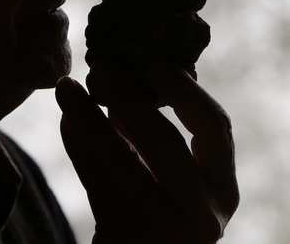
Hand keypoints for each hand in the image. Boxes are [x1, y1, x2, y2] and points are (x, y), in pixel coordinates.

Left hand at [55, 65, 238, 243]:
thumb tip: (128, 76)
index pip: (214, 127)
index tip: (154, 62)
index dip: (185, 90)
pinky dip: (78, 144)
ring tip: (69, 86)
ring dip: (89, 116)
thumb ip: (159, 137)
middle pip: (165, 140)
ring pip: (120, 159)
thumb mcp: (178, 182)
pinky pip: (93, 180)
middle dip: (129, 97)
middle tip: (101, 67)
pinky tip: (67, 118)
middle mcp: (202, 211)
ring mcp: (163, 227)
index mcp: (222, 188)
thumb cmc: (161, 217)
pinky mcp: (124, 234)